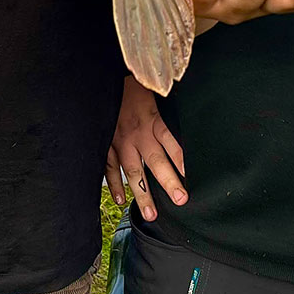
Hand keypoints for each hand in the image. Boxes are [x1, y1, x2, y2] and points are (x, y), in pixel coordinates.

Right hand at [104, 77, 187, 221]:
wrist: (100, 79)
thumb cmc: (131, 84)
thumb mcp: (153, 89)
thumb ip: (168, 102)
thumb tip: (190, 103)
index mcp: (151, 119)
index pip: (171, 142)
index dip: (182, 159)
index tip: (193, 176)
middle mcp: (137, 134)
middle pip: (155, 161)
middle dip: (168, 182)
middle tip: (181, 200)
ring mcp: (119, 142)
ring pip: (132, 172)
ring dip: (142, 193)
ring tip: (151, 214)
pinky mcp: (104, 144)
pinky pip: (109, 168)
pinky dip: (113, 184)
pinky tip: (120, 200)